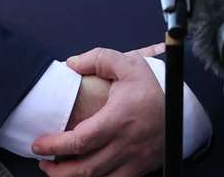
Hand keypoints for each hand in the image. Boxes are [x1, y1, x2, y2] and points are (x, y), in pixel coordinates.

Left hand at [34, 47, 161, 176]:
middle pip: (84, 169)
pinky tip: (83, 176)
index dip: (54, 146)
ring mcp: (134, 160)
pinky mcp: (140, 169)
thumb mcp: (128, 64)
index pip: (80, 141)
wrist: (184, 106)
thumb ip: (98, 59)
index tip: (38, 144)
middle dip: (57, 170)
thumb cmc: (153, 86)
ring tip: (57, 171)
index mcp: (119, 119)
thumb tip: (70, 65)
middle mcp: (126, 144)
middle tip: (42, 162)